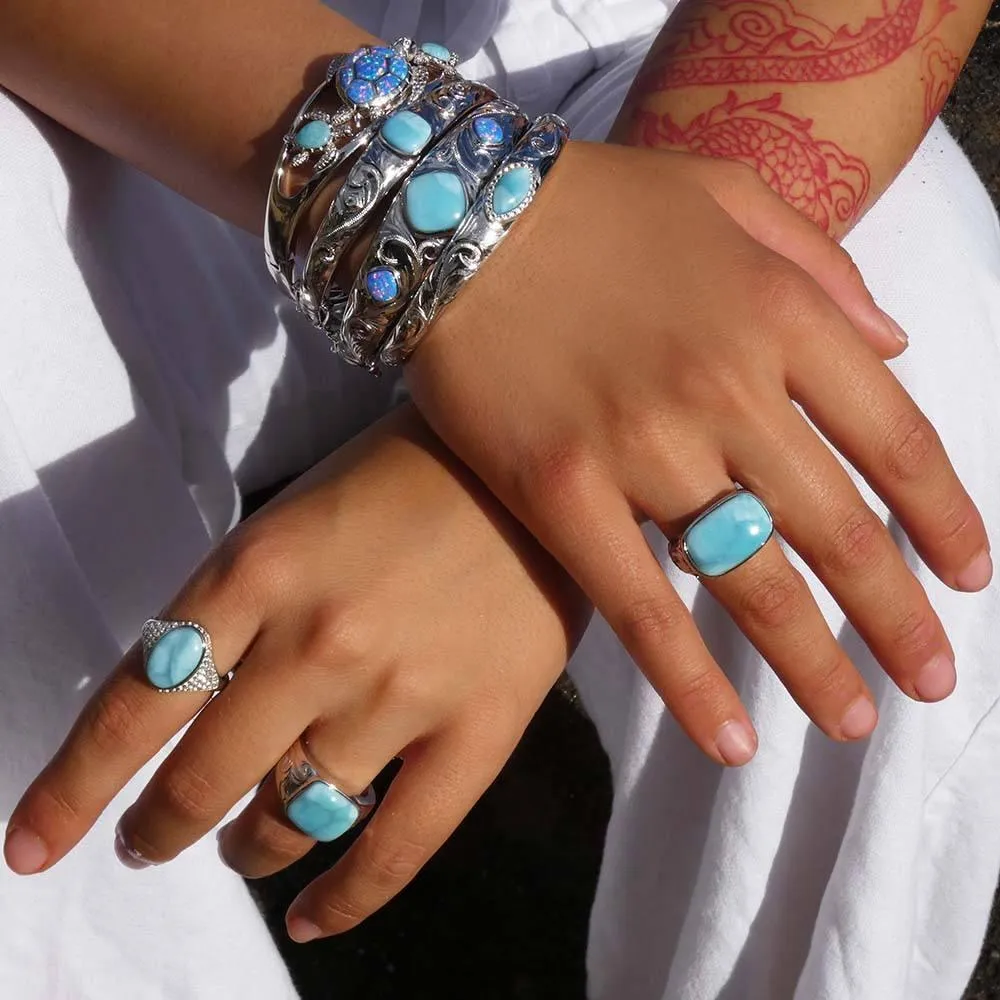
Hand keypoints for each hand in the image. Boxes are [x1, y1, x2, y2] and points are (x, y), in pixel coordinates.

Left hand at [5, 406, 587, 938]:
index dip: (72, 789)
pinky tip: (314, 919)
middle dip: (159, 827)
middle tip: (150, 841)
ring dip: (249, 849)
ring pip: (294, 816)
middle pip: (204, 778)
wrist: (533, 466)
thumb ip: (233, 608)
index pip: (136, 705)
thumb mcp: (291, 516)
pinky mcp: (479, 727)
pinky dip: (348, 898)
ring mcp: (399, 692)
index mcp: (255, 573)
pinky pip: (401, 844)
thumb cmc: (404, 476)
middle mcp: (314, 641)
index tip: (35, 846)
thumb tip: (186, 703)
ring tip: (242, 848)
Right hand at [405, 141, 990, 764]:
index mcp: (779, 314)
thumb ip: (824, 264)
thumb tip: (898, 344)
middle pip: (840, 529)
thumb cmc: (594, 202)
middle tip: (930, 682)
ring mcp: (641, 447)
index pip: (897, 439)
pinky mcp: (560, 492)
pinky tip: (732, 741)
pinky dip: (690, 682)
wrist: (451, 214)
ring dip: (813, 663)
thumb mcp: (727, 193)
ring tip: (853, 723)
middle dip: (894, 617)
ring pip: (751, 581)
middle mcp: (727, 388)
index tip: (966, 580)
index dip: (945, 519)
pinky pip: (638, 606)